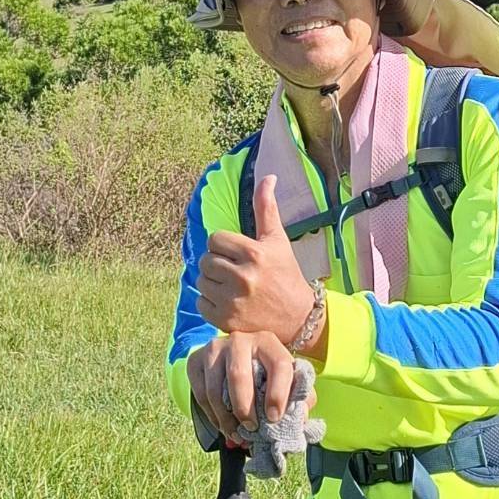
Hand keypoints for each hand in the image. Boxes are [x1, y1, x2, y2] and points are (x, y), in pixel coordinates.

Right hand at [187, 331, 300, 441]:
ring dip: (226, 418)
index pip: (278, 364)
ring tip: (237, 435)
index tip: (275, 418)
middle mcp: (240, 340)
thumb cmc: (266, 373)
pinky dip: (212, 416)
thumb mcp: (286, 380)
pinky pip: (200, 394)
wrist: (236, 357)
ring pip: (216, 389)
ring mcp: (215, 348)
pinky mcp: (196, 360)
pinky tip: (223, 425)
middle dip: (245, 408)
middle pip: (239, 375)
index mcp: (268, 342)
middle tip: (251, 428)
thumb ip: (299, 398)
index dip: (278, 394)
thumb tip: (299, 419)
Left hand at [197, 174, 314, 342]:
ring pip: (201, 281)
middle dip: (217, 262)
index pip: (215, 238)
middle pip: (206, 260)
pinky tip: (227, 301)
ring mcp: (233, 302)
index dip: (223, 244)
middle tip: (232, 269)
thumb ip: (266, 207)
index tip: (235, 252)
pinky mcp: (226, 322)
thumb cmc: (285, 273)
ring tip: (229, 284)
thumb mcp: (277, 239)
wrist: (298, 317)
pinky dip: (209, 302)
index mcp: (254, 253)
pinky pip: (201, 304)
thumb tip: (268, 176)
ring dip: (211, 282)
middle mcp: (242, 277)